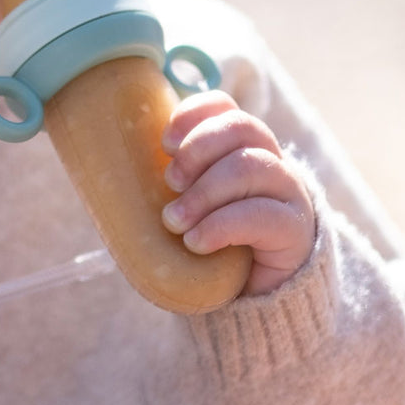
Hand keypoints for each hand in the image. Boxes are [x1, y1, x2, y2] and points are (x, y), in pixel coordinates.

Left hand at [159, 91, 316, 296]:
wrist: (256, 296)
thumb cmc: (212, 242)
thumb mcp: (189, 205)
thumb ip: (170, 184)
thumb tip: (109, 173)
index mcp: (242, 147)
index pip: (225, 107)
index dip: (194, 113)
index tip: (165, 143)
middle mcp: (271, 161)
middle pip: (241, 127)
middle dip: (197, 150)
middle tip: (170, 182)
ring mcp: (288, 192)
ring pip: (250, 166)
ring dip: (203, 193)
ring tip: (174, 221)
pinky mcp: (295, 229)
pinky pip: (261, 214)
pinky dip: (220, 226)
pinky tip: (196, 243)